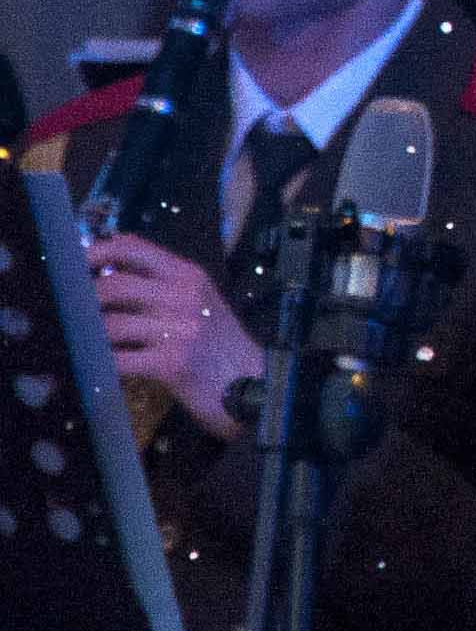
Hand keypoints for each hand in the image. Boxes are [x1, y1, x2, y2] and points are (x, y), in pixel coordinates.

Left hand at [87, 233, 263, 438]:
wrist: (254, 384)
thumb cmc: (221, 344)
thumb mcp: (200, 302)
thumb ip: (161, 284)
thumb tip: (108, 266)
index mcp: (188, 275)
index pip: (133, 247)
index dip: (93, 252)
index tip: (70, 265)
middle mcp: (183, 296)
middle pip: (113, 285)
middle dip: (81, 301)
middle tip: (65, 313)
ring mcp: (178, 329)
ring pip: (110, 324)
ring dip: (86, 337)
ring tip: (76, 343)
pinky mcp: (170, 363)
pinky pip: (117, 360)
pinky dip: (99, 365)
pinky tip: (93, 368)